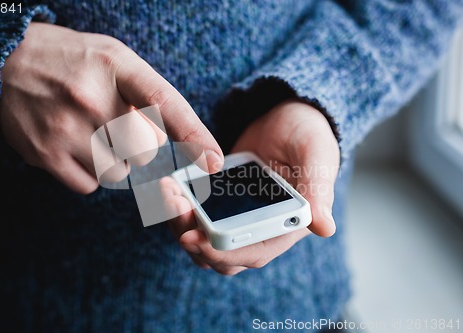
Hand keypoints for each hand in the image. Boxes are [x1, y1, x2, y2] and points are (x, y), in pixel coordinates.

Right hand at [0, 22, 222, 192]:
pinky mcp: (45, 153)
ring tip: (88, 131)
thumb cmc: (73, 63)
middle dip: (138, 145)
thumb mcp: (113, 58)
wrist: (7, 63)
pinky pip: (89, 184)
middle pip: (145, 150)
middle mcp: (92, 96)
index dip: (194, 135)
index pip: (165, 103)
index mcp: (116, 66)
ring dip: (112, 160)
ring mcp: (66, 126)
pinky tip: (72, 145)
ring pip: (119, 173)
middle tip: (114, 124)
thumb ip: (145, 94)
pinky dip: (88, 173)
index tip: (215, 161)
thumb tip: (169, 141)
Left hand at [164, 100, 339, 274]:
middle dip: (192, 238)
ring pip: (203, 241)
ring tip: (169, 194)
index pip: (253, 252)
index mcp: (286, 225)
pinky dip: (179, 209)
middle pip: (221, 256)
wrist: (286, 118)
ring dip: (180, 225)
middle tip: (174, 206)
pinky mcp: (220, 203)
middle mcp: (260, 229)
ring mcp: (237, 218)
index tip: (193, 238)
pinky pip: (195, 218)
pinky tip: (171, 186)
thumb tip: (325, 228)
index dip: (222, 252)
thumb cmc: (307, 134)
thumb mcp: (316, 154)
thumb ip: (318, 188)